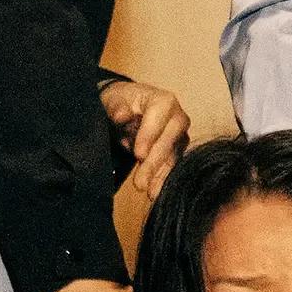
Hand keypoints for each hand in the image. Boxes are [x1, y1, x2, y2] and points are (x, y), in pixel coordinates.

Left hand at [99, 79, 189, 200]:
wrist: (126, 109)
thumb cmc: (121, 103)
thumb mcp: (112, 101)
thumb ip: (116, 107)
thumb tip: (121, 115)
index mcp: (163, 100)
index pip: (160, 115)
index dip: (150, 134)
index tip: (138, 153)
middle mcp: (177, 116)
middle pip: (170, 139)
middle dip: (154, 162)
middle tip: (139, 182)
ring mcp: (179, 135)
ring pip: (172, 156)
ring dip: (158, 175)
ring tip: (146, 191)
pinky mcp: (176, 151)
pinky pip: (171, 167)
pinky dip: (161, 180)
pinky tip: (153, 192)